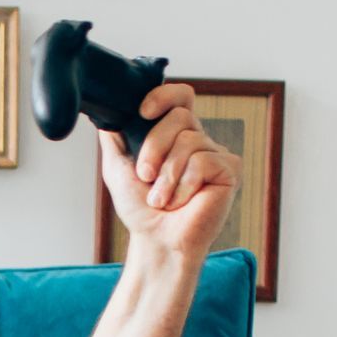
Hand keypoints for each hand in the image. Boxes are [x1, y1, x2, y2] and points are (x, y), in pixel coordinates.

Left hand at [99, 83, 240, 259]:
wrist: (156, 240)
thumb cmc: (141, 209)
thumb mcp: (118, 168)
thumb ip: (114, 138)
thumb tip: (106, 112)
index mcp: (175, 134)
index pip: (180, 97)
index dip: (165, 95)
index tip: (143, 111)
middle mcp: (198, 139)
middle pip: (180, 116)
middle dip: (154, 146)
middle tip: (145, 176)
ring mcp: (216, 153)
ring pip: (189, 140)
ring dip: (166, 175)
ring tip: (161, 199)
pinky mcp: (229, 169)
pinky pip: (203, 162)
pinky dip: (183, 186)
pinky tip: (181, 202)